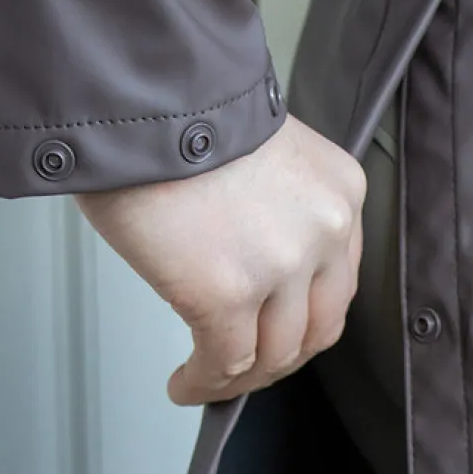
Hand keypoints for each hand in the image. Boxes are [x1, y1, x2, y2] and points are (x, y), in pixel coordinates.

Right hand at [74, 115, 366, 404]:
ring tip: (205, 379)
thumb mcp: (257, 154)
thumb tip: (245, 262)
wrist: (132, 88)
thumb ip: (273, 211)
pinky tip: (184, 385)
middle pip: (316, 328)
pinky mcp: (227, 294)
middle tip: (245, 370)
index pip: (337, 282)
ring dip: (238, 378)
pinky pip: (225, 364)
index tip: (276, 334)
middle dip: (279, 359)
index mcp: (339, 192)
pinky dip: (204, 385)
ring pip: (273, 354)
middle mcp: (324, 231)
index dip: (303, 319)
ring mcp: (280, 266)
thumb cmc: (173, 107)